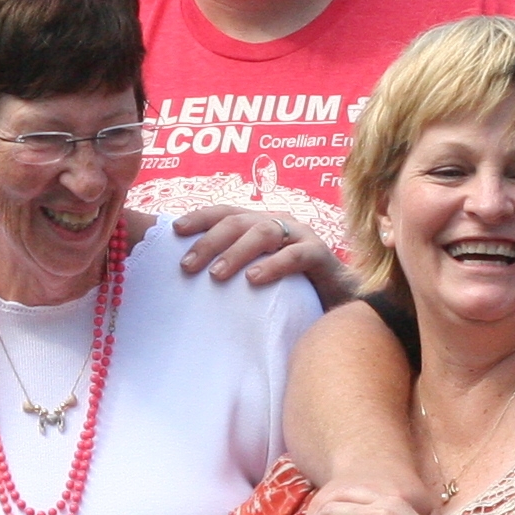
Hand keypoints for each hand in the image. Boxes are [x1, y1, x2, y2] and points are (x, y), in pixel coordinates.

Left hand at [173, 204, 352, 301]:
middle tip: (187, 266)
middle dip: (210, 241)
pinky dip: (273, 265)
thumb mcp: (254, 273)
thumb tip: (187, 272)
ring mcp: (301, 235)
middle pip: (238, 221)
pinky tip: (254, 279)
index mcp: (260, 223)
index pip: (225, 212)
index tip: (175, 230)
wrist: (338, 301)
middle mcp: (279, 222)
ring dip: (236, 252)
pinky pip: (295, 255)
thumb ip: (229, 268)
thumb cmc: (288, 289)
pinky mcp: (320, 254)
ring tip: (216, 274)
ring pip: (264, 232)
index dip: (200, 217)